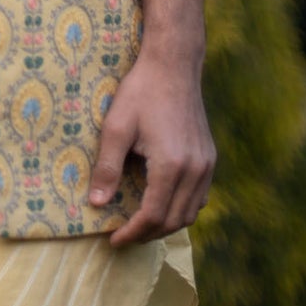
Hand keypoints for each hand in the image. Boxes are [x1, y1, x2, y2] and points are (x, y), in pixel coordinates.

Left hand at [88, 47, 215, 246]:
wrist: (173, 65)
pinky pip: (200, 196)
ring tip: (141, 224)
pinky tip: (162, 202)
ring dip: (166, 224)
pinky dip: (181, 208)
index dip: (133, 233)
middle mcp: (195, 169)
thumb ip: (107, 168)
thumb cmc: (140, 92)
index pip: (153, 216)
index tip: (113, 240)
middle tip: (124, 235)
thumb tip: (97, 204)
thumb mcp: (116, 127)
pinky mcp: (209, 157)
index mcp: (171, 165)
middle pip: (175, 221)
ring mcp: (206, 164)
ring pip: (191, 212)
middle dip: (148, 234)